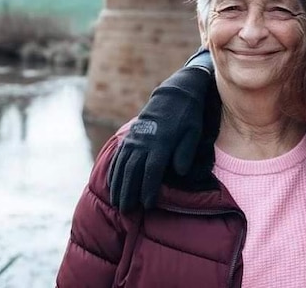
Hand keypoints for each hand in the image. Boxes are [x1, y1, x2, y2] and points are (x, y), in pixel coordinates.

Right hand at [108, 62, 212, 211]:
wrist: (174, 93)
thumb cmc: (188, 116)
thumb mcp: (194, 132)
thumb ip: (185, 152)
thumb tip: (180, 172)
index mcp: (162, 143)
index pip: (152, 171)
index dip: (148, 189)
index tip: (146, 205)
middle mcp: (144, 142)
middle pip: (132, 171)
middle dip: (129, 192)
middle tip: (126, 211)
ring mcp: (135, 139)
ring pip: (122, 165)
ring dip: (118, 185)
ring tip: (117, 203)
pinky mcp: (131, 136)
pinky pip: (118, 156)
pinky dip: (114, 171)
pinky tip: (112, 184)